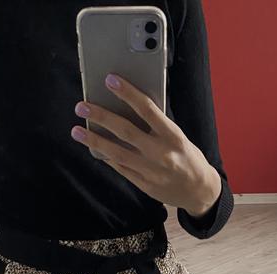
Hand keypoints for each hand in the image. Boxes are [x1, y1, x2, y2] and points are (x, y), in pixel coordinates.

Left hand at [71, 73, 221, 217]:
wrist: (199, 191)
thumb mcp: (178, 137)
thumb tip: (128, 110)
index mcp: (173, 136)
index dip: (127, 93)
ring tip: (77, 131)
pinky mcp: (144, 185)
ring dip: (94, 141)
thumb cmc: (188, 157)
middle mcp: (161, 153)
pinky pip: (121, 168)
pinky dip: (107, 156)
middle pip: (125, 131)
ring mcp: (151, 171)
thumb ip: (157, 126)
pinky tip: (94, 148)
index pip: (147, 109)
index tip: (110, 80)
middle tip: (82, 107)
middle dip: (101, 117)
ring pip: (117, 152)